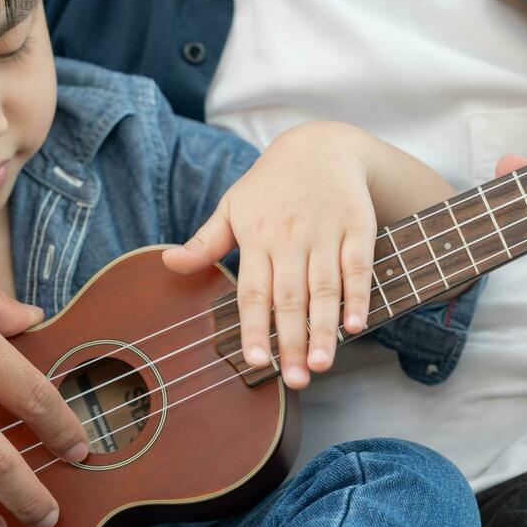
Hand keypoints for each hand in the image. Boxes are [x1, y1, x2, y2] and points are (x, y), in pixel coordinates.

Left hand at [163, 121, 382, 388]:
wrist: (320, 146)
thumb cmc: (269, 185)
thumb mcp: (232, 206)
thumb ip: (205, 242)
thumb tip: (168, 263)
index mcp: (257, 237)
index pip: (253, 292)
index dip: (254, 328)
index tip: (254, 362)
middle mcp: (290, 237)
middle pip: (290, 298)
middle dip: (292, 342)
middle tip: (295, 380)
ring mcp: (325, 233)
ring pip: (324, 288)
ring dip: (325, 329)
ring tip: (322, 365)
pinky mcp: (357, 228)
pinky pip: (357, 268)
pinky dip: (357, 297)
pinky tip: (355, 326)